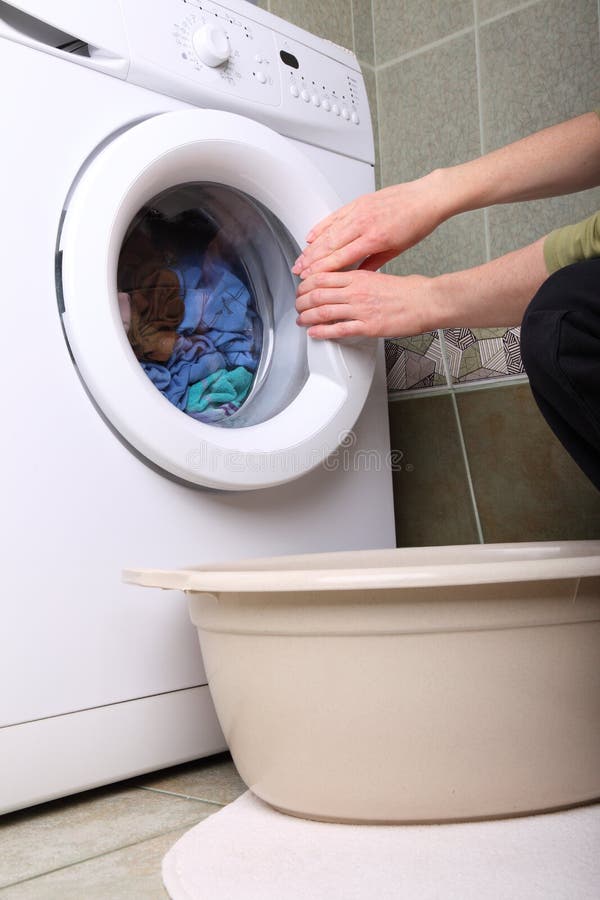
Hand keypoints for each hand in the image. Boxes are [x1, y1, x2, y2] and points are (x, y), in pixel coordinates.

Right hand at [292, 173, 448, 277]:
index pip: (340, 257)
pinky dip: (320, 226)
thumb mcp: (397, 250)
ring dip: (311, 247)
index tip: (310, 278)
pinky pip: (334, 216)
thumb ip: (374, 263)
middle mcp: (363, 222)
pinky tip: (310, 236)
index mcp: (374, 238)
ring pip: (328, 231)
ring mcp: (359, 210)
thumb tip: (358, 276)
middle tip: (298, 271)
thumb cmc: (417, 223)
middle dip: (311, 260)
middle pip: (329, 245)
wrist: (426, 197)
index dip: (322, 269)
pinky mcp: (358, 202)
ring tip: (300, 258)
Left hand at [295, 269, 436, 339]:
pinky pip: (339, 330)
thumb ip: (360, 280)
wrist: (426, 301)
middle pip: (317, 294)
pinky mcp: (368, 327)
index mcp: (359, 277)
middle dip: (301, 301)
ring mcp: (361, 310)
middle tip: (297, 305)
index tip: (300, 288)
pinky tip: (314, 333)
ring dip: (307, 317)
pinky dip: (322, 332)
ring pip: (324, 311)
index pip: (322, 277)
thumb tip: (347, 282)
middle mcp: (356, 292)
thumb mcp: (379, 276)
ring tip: (300, 320)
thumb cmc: (409, 290)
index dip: (305, 283)